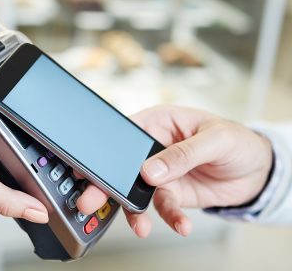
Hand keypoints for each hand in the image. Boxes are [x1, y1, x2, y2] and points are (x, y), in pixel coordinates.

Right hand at [76, 105, 272, 237]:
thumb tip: (150, 170)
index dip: (106, 150)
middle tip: (91, 199)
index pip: (125, 135)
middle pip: (124, 166)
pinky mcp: (173, 193)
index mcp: (159, 122)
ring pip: (138, 192)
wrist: (256, 170)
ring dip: (134, 210)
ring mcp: (162, 173)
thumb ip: (182, 154)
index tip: (93, 168)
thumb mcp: (215, 140)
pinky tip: (181, 225)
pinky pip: (164, 207)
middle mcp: (154, 148)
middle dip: (108, 184)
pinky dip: (169, 218)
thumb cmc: (236, 140)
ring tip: (139, 225)